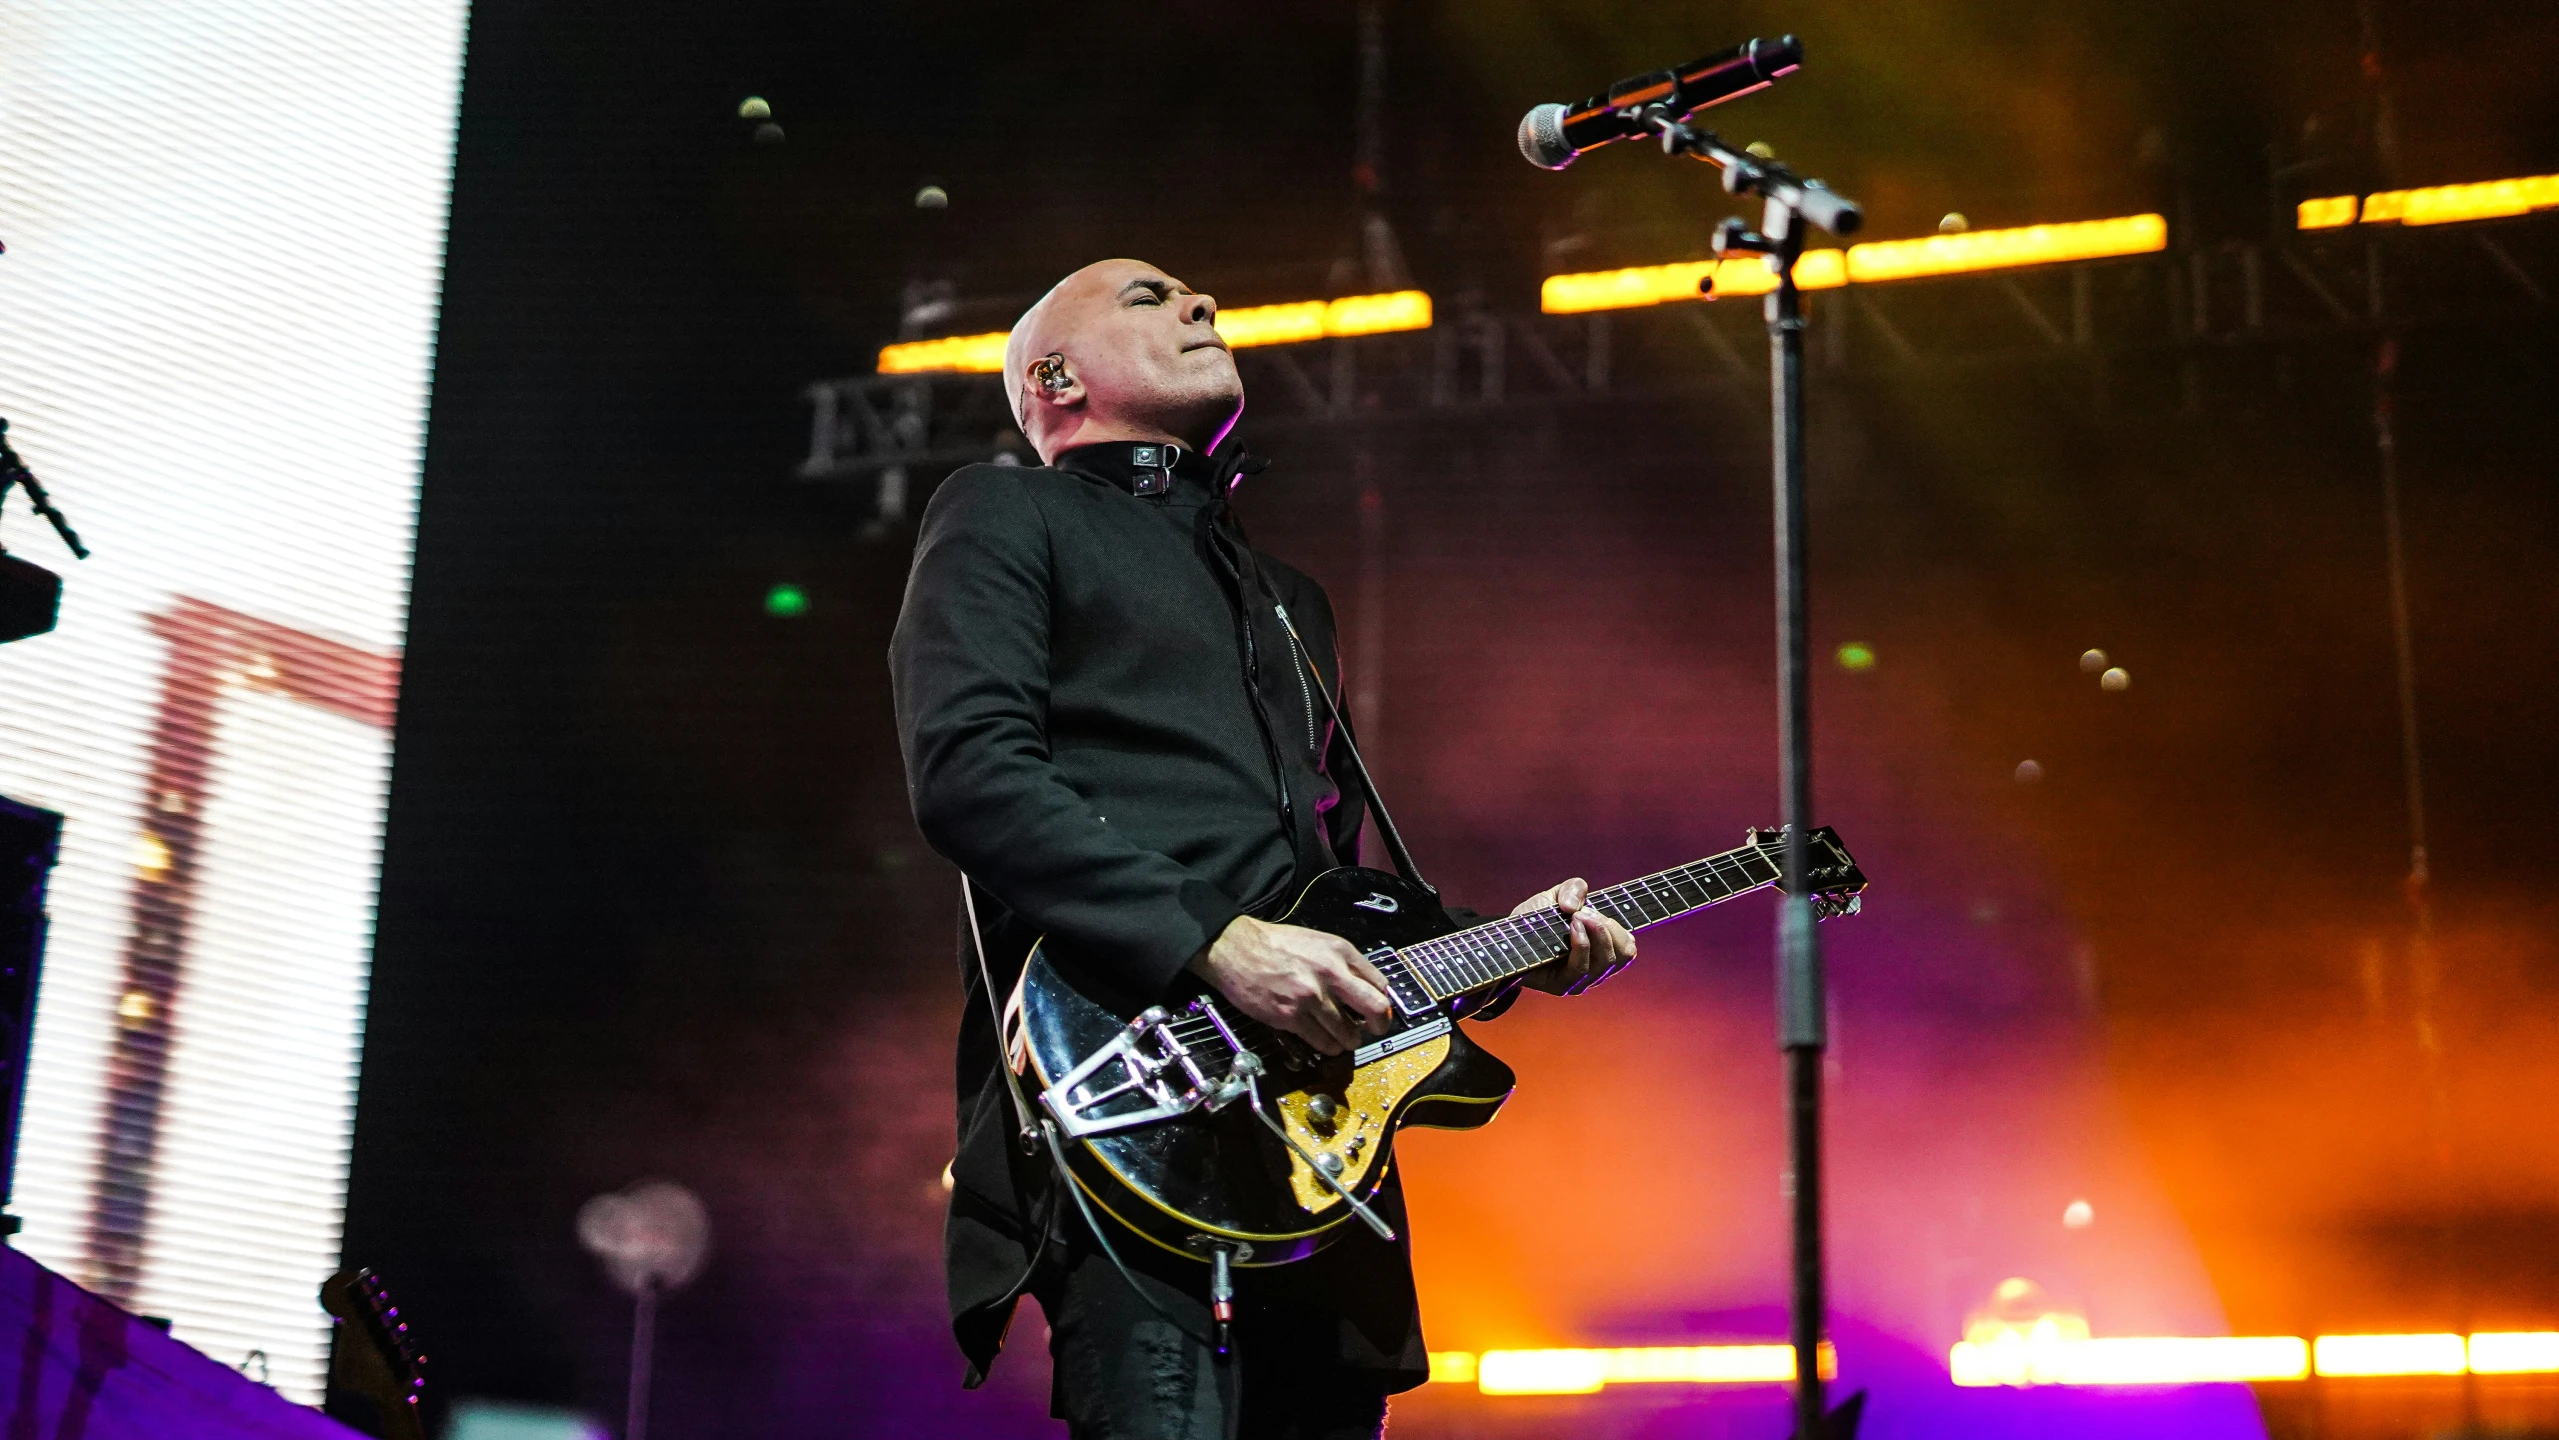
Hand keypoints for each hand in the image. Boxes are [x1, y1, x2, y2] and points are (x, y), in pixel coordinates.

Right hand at [1190, 916, 1395, 1054]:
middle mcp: (1330, 973)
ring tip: (1342, 1038)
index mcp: (1340, 952)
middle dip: (1379, 1025)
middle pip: (1375, 1009)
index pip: (1379, 984)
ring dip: (1348, 1040)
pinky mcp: (1291, 1017)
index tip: (1375, 1010)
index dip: (1381, 1001)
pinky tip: (1324, 1041)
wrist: (1236, 949)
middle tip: (1372, 1030)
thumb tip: (1368, 989)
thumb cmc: (1276, 945)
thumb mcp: (1319, 941)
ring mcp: (1311, 997)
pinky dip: (1327, 1046)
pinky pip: (1323, 1042)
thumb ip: (1345, 963)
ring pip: (1348, 1033)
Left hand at [1512, 878, 1636, 995]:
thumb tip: (1575, 905)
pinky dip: (1581, 944)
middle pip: (1624, 954)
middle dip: (1609, 926)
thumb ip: (1573, 889)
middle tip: (1587, 912)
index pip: (1627, 947)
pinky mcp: (1563, 986)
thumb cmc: (1533, 922)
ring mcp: (1581, 981)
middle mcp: (1595, 969)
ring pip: (1606, 961)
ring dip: (1596, 932)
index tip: (1596, 910)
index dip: (1619, 926)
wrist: (1503, 942)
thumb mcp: (1554, 896)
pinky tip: (1572, 927)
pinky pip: (1582, 967)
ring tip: (1577, 916)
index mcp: (1601, 951)